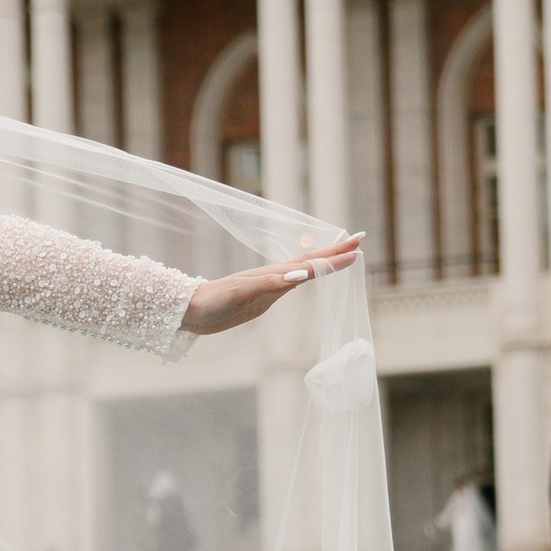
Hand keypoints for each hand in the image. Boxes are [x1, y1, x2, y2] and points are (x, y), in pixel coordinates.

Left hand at [179, 236, 361, 337]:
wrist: (191, 310)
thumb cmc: (213, 302)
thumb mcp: (240, 294)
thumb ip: (268, 284)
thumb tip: (298, 276)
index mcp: (272, 275)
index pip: (310, 264)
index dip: (333, 257)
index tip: (356, 249)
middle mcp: (274, 276)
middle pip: (310, 260)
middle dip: (335, 251)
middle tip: (359, 241)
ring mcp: (269, 284)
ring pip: (304, 268)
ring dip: (325, 260)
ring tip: (344, 253)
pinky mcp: (264, 295)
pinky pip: (293, 281)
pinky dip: (308, 275)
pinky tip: (311, 275)